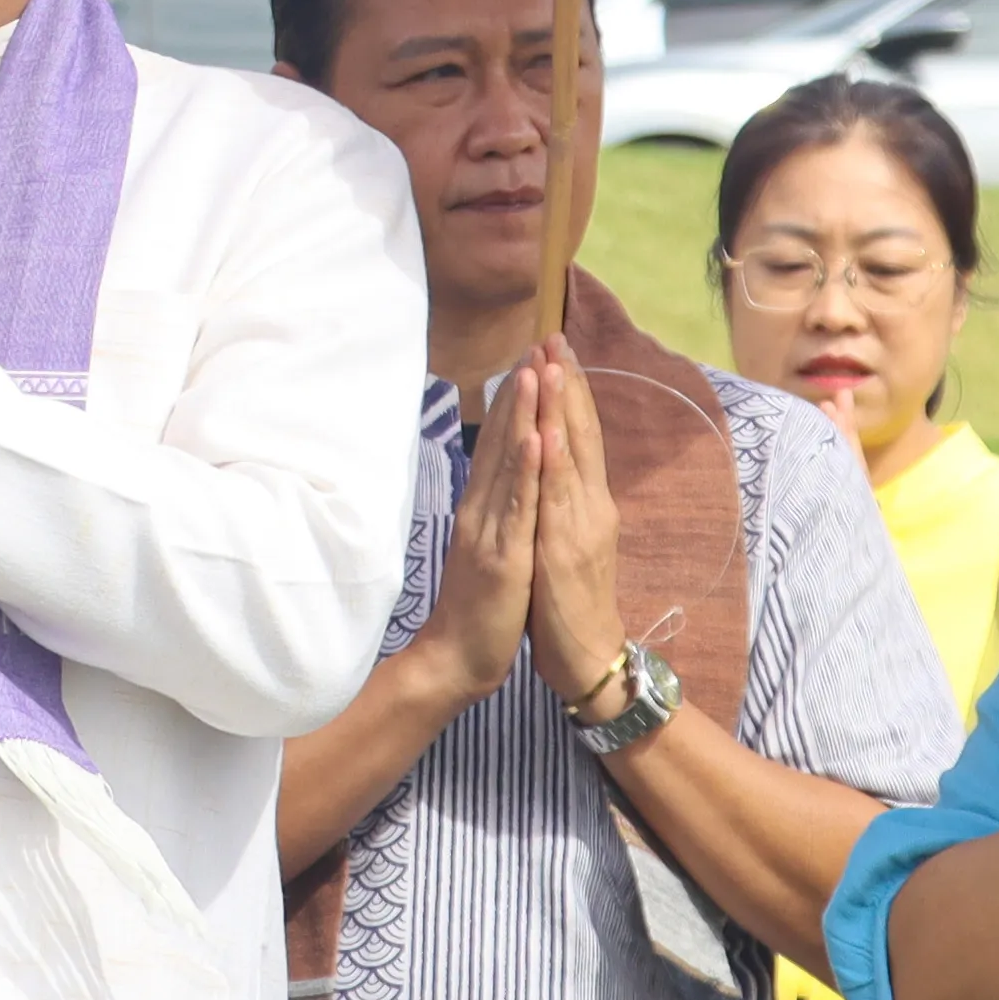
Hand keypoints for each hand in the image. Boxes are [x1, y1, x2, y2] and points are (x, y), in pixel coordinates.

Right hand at [402, 357, 542, 720]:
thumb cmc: (480, 606)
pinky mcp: (502, 557)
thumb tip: (502, 480)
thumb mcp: (489, 547)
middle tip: (539, 342)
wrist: (458, 657)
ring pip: (510, 464)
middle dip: (523, 391)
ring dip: (523, 416)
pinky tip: (537, 439)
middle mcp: (481, 511)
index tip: (532, 357)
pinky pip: (517, 508)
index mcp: (482, 509)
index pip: (501, 444)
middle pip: (503, 441)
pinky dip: (527, 471)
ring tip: (536, 371)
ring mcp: (489, 531)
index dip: (517, 400)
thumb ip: (494, 511)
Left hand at [511, 343, 635, 712]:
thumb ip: (563, 502)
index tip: (556, 350)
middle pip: (578, 435)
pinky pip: (554, 503)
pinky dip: (551, 467)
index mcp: (586, 503)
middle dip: (566, 386)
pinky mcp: (560, 552)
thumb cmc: (567, 600)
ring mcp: (576, 527)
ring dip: (560, 411)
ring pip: (568, 458)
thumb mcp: (564, 539)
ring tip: (552, 367)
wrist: (582, 657)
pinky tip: (545, 435)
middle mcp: (588, 507)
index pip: (577, 436)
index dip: (569, 393)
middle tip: (555, 338)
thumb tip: (551, 465)